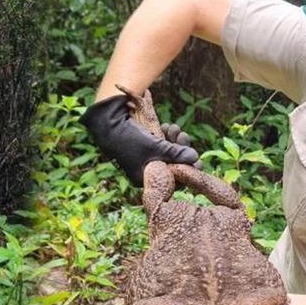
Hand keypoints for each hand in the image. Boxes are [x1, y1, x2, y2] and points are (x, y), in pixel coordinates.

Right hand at [81, 93, 199, 184]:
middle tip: (183, 135)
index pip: (172, 181)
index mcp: (145, 179)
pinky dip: (165, 137)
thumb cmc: (130, 140)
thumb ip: (176, 153)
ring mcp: (143, 159)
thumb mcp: (156, 148)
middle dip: (180, 150)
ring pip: (167, 154)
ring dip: (174, 140)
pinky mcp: (142, 148)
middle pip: (171, 166)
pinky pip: (159, 146)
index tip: (198, 160)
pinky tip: (166, 127)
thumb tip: (195, 158)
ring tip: (174, 127)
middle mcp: (144, 172)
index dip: (186, 170)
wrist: (107, 123)